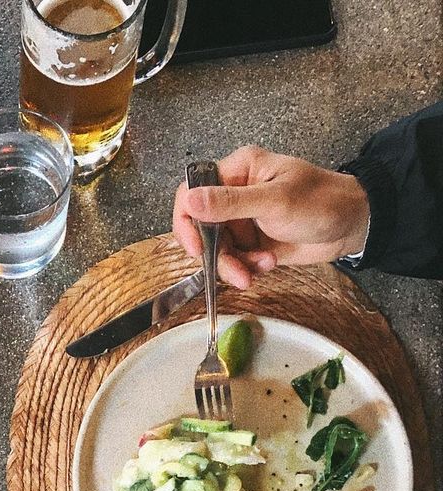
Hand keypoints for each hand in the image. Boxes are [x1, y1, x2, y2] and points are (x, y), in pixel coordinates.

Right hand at [172, 146, 371, 289]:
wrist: (352, 225)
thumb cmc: (322, 201)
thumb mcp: (275, 202)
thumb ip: (230, 203)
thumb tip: (190, 200)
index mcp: (238, 171)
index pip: (191, 192)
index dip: (187, 222)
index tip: (198, 247)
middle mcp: (235, 194)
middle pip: (202, 229)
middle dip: (218, 254)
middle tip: (236, 270)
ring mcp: (242, 220)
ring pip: (217, 250)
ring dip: (234, 265)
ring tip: (259, 268)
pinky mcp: (251, 241)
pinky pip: (234, 260)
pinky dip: (247, 268)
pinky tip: (268, 263)